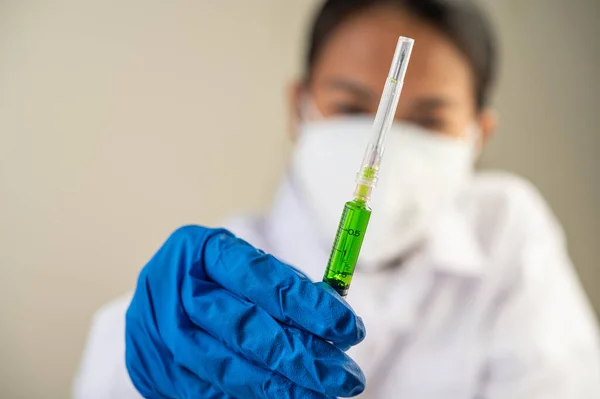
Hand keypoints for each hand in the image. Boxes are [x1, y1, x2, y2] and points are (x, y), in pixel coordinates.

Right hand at [125, 225, 365, 397]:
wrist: (154, 308)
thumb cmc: (212, 282)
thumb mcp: (241, 268)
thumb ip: (283, 288)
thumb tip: (337, 316)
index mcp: (199, 249)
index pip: (261, 277)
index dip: (308, 304)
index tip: (349, 327)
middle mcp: (175, 290)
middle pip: (245, 328)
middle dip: (302, 355)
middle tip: (345, 375)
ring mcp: (162, 334)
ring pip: (229, 368)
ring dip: (284, 386)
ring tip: (325, 391)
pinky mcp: (159, 372)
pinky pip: (213, 391)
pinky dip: (256, 396)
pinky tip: (289, 397)